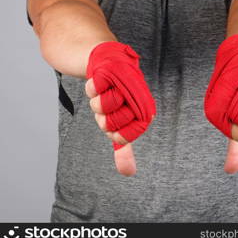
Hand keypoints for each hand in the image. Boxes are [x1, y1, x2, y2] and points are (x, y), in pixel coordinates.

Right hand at [86, 41, 155, 176]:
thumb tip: (128, 173)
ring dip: (98, 100)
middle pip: (109, 124)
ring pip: (101, 106)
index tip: (116, 119)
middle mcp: (138, 102)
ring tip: (106, 91)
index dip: (113, 131)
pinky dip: (93, 86)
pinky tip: (101, 80)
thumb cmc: (117, 96)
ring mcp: (126, 85)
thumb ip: (124, 148)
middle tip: (110, 104)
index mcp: (144, 114)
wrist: (108, 64)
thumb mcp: (120, 124)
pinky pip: (95, 87)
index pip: (122, 138)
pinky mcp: (113, 69)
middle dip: (104, 116)